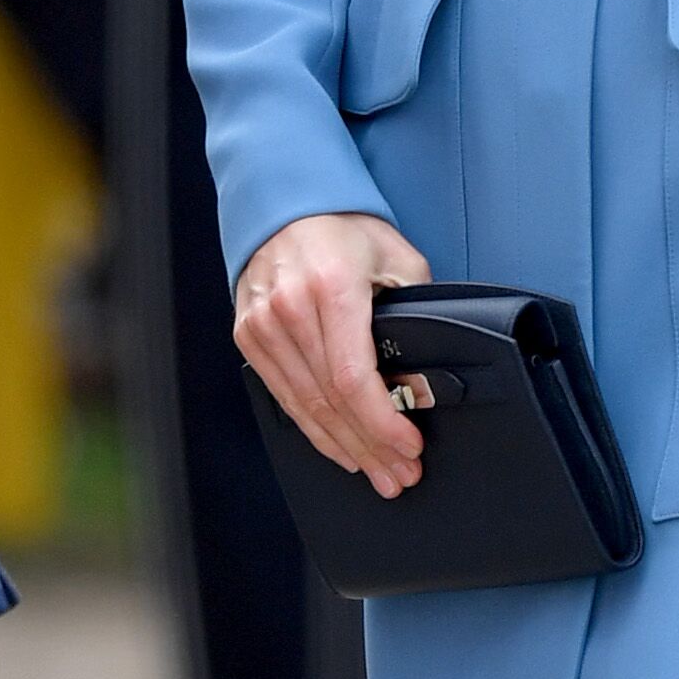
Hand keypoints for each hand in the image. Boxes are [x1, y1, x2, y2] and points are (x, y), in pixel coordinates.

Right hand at [234, 212, 432, 496]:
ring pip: (305, 407)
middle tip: (399, 475)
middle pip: (331, 401)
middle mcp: (290, 309)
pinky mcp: (248, 337)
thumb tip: (430, 356)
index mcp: (331, 287)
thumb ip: (415, 302)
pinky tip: (339, 447)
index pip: (353, 377)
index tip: (409, 445)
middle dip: (371, 446)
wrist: (285, 203)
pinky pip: (283, 396)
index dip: (382, 421)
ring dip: (344, 447)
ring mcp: (262, 326)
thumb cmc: (344, 227)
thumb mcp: (395, 252)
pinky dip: (312, 428)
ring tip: (377, 473)